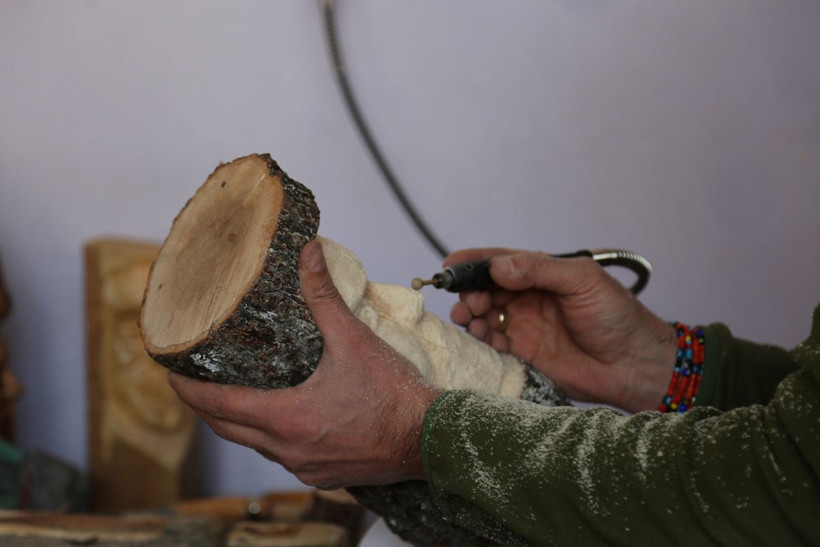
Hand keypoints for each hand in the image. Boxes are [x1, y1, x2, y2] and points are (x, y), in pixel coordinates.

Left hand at [170, 240, 439, 488]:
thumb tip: (309, 253)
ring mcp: (306, 467)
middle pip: (227, 429)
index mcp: (286, 418)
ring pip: (256, 445)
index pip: (217, 406)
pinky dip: (272, 437)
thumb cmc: (395, 395)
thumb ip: (324, 296)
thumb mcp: (354, 340)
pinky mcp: (324, 475)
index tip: (169, 372)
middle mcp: (288, 449)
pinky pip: (283, 457)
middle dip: (205, 406)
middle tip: (193, 382)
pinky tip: (286, 418)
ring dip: (240, 422)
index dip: (187, 389)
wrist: (432, 440)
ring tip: (237, 393)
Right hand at [447, 248, 676, 412]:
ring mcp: (523, 327)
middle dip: (469, 292)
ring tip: (469, 320)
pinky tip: (481, 338)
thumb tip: (498, 267)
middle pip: (485, 290)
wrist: (634, 364)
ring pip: (483, 317)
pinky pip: (491, 345)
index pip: (499, 262)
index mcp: (541, 274)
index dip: (473, 263)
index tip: (450, 265)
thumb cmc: (616, 316)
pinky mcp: (523, 355)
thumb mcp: (581, 281)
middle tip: (470, 302)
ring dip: (470, 316)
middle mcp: (527, 298)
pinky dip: (480, 340)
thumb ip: (539, 270)